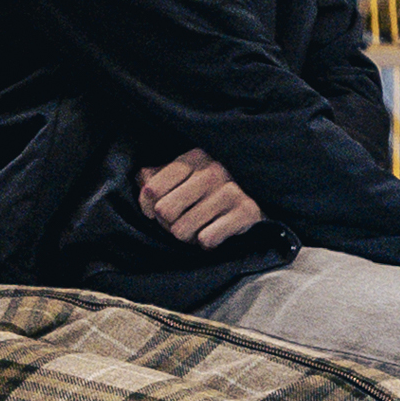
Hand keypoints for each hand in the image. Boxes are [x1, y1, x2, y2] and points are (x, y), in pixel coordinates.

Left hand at [137, 148, 263, 250]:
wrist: (259, 194)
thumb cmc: (212, 187)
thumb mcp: (185, 174)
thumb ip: (158, 176)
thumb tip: (141, 178)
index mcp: (194, 158)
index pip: (152, 189)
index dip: (148, 207)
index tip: (156, 212)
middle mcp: (212, 171)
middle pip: (165, 211)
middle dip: (168, 223)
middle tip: (180, 221)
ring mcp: (231, 191)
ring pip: (183, 230)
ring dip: (188, 235)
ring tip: (199, 227)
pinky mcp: (246, 212)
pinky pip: (206, 239)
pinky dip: (207, 242)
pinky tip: (215, 232)